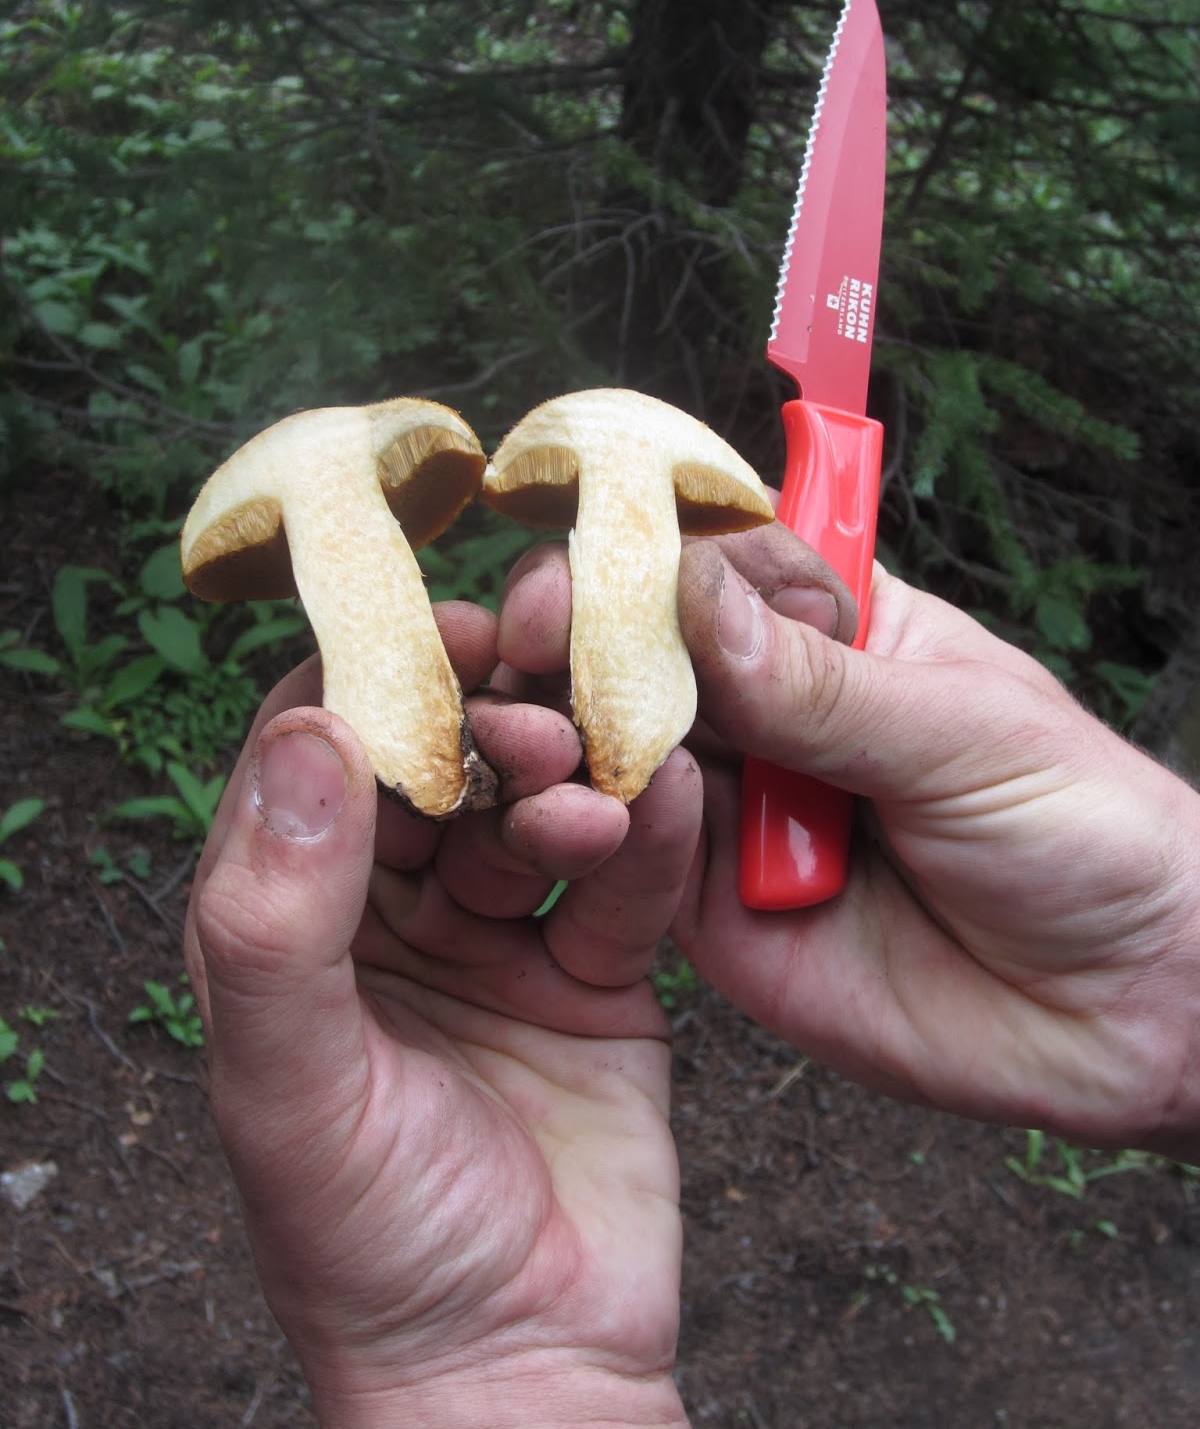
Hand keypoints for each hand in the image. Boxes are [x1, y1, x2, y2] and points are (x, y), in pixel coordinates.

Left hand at [185, 602, 699, 1428]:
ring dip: (568, 787)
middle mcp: (389, 917)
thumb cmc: (369, 1245)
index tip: (432, 636)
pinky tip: (671, 801)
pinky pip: (621, 887)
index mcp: (290, 927)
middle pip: (439, 774)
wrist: (517, 1367)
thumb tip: (309, 734)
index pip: (313, 764)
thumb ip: (278, 915)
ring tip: (596, 783)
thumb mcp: (289, 1083)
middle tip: (535, 702)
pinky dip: (648, 844)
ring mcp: (497, 941)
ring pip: (535, 819)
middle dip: (485, 730)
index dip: (367, 690)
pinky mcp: (594, 976)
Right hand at [499, 536, 1199, 1159]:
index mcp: (832, 629)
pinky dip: (596, 835)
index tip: (586, 563)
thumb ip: (819, 685)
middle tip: (531, 646)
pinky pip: (630, 862)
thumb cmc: (1081, 831)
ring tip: (534, 732)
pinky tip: (581, 817)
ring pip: (614, 751)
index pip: (711, 563)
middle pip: (637, 652)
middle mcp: (761, 709)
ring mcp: (727, 807)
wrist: (1122, 1013)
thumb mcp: (960, 735)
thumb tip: (690, 592)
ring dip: (567, 736)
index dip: (640, 556)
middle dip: (577, 642)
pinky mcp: (703, 908)